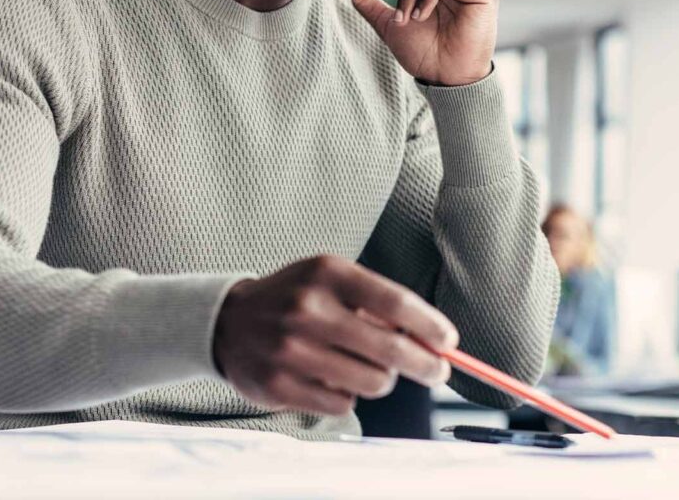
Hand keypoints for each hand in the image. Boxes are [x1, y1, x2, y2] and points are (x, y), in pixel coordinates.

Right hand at [212, 255, 458, 416]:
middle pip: (390, 349)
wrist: (230, 322)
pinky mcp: (280, 384)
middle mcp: (308, 309)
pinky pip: (343, 404)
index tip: (449, 342)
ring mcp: (291, 349)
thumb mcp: (331, 280)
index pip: (395, 303)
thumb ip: (376, 303)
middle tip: (436, 370)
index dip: (430, 326)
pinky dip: (349, 396)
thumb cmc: (296, 298)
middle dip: (424, 364)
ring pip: (372, 382)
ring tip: (366, 366)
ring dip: (381, 380)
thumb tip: (432, 339)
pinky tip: (333, 378)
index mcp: (327, 274)